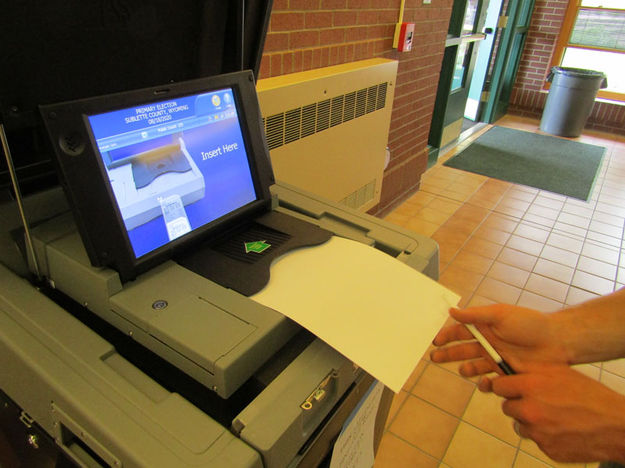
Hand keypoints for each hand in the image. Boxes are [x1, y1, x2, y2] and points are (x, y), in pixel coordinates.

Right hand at [430, 304, 569, 378]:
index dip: (446, 336)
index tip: (436, 341)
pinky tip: (485, 383)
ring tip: (464, 371)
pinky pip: (490, 382)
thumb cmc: (530, 324)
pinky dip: (485, 384)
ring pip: (473, 367)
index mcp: (485, 327)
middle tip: (434, 358)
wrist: (557, 343)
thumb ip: (476, 315)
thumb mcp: (501, 314)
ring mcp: (496, 360)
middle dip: (447, 354)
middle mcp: (488, 344)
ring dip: (466, 369)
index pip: (460, 332)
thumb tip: (452, 311)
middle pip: (462, 350)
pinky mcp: (506, 375)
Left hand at [492, 365, 624, 462]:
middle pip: (507, 407)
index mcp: (531, 387)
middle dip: (518, 404)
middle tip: (539, 402)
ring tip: (554, 415)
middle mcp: (530, 410)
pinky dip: (545, 435)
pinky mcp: (547, 449)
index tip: (512, 387)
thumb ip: (528, 368)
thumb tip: (504, 363)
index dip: (506, 386)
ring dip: (531, 421)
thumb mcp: (559, 372)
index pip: (498, 386)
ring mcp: (537, 432)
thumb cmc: (589, 395)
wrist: (616, 426)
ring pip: (520, 425)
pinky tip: (562, 428)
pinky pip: (536, 440)